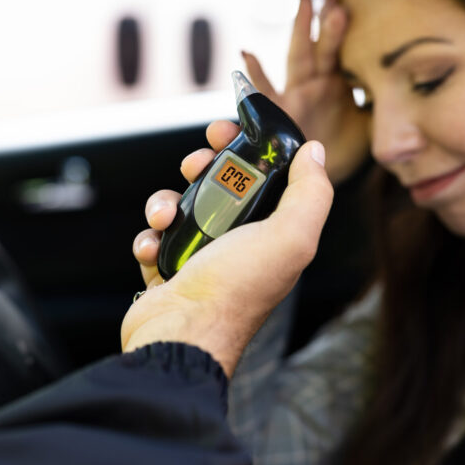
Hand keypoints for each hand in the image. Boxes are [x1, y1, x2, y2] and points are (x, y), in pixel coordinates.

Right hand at [121, 140, 331, 376]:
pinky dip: (150, 237)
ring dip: (167, 202)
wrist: (182, 334)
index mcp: (274, 234)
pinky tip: (153, 248)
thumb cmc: (236, 289)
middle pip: (220, 185)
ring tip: (166, 217)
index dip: (248, 148)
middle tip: (194, 163)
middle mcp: (241, 245)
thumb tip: (315, 152)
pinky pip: (156, 237)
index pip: (265, 177)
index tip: (228, 130)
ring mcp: (203, 258)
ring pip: (182, 206)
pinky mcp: (169, 269)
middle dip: (203, 166)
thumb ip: (311, 192)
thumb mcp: (290, 236)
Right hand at [242, 0, 369, 183]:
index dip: (345, 27)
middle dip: (324, 19)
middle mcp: (315, 83)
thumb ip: (383, 104)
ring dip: (301, 30)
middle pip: (320, 45)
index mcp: (336, 82)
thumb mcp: (371, 124)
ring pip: (298, 58)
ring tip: (303, 1)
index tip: (350, 0)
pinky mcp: (280, 113)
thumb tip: (411, 87)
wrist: (323, 176)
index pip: (342, 48)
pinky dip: (255, 74)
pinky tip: (247, 54)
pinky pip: (265, 92)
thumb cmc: (345, 147)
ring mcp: (296, 95)